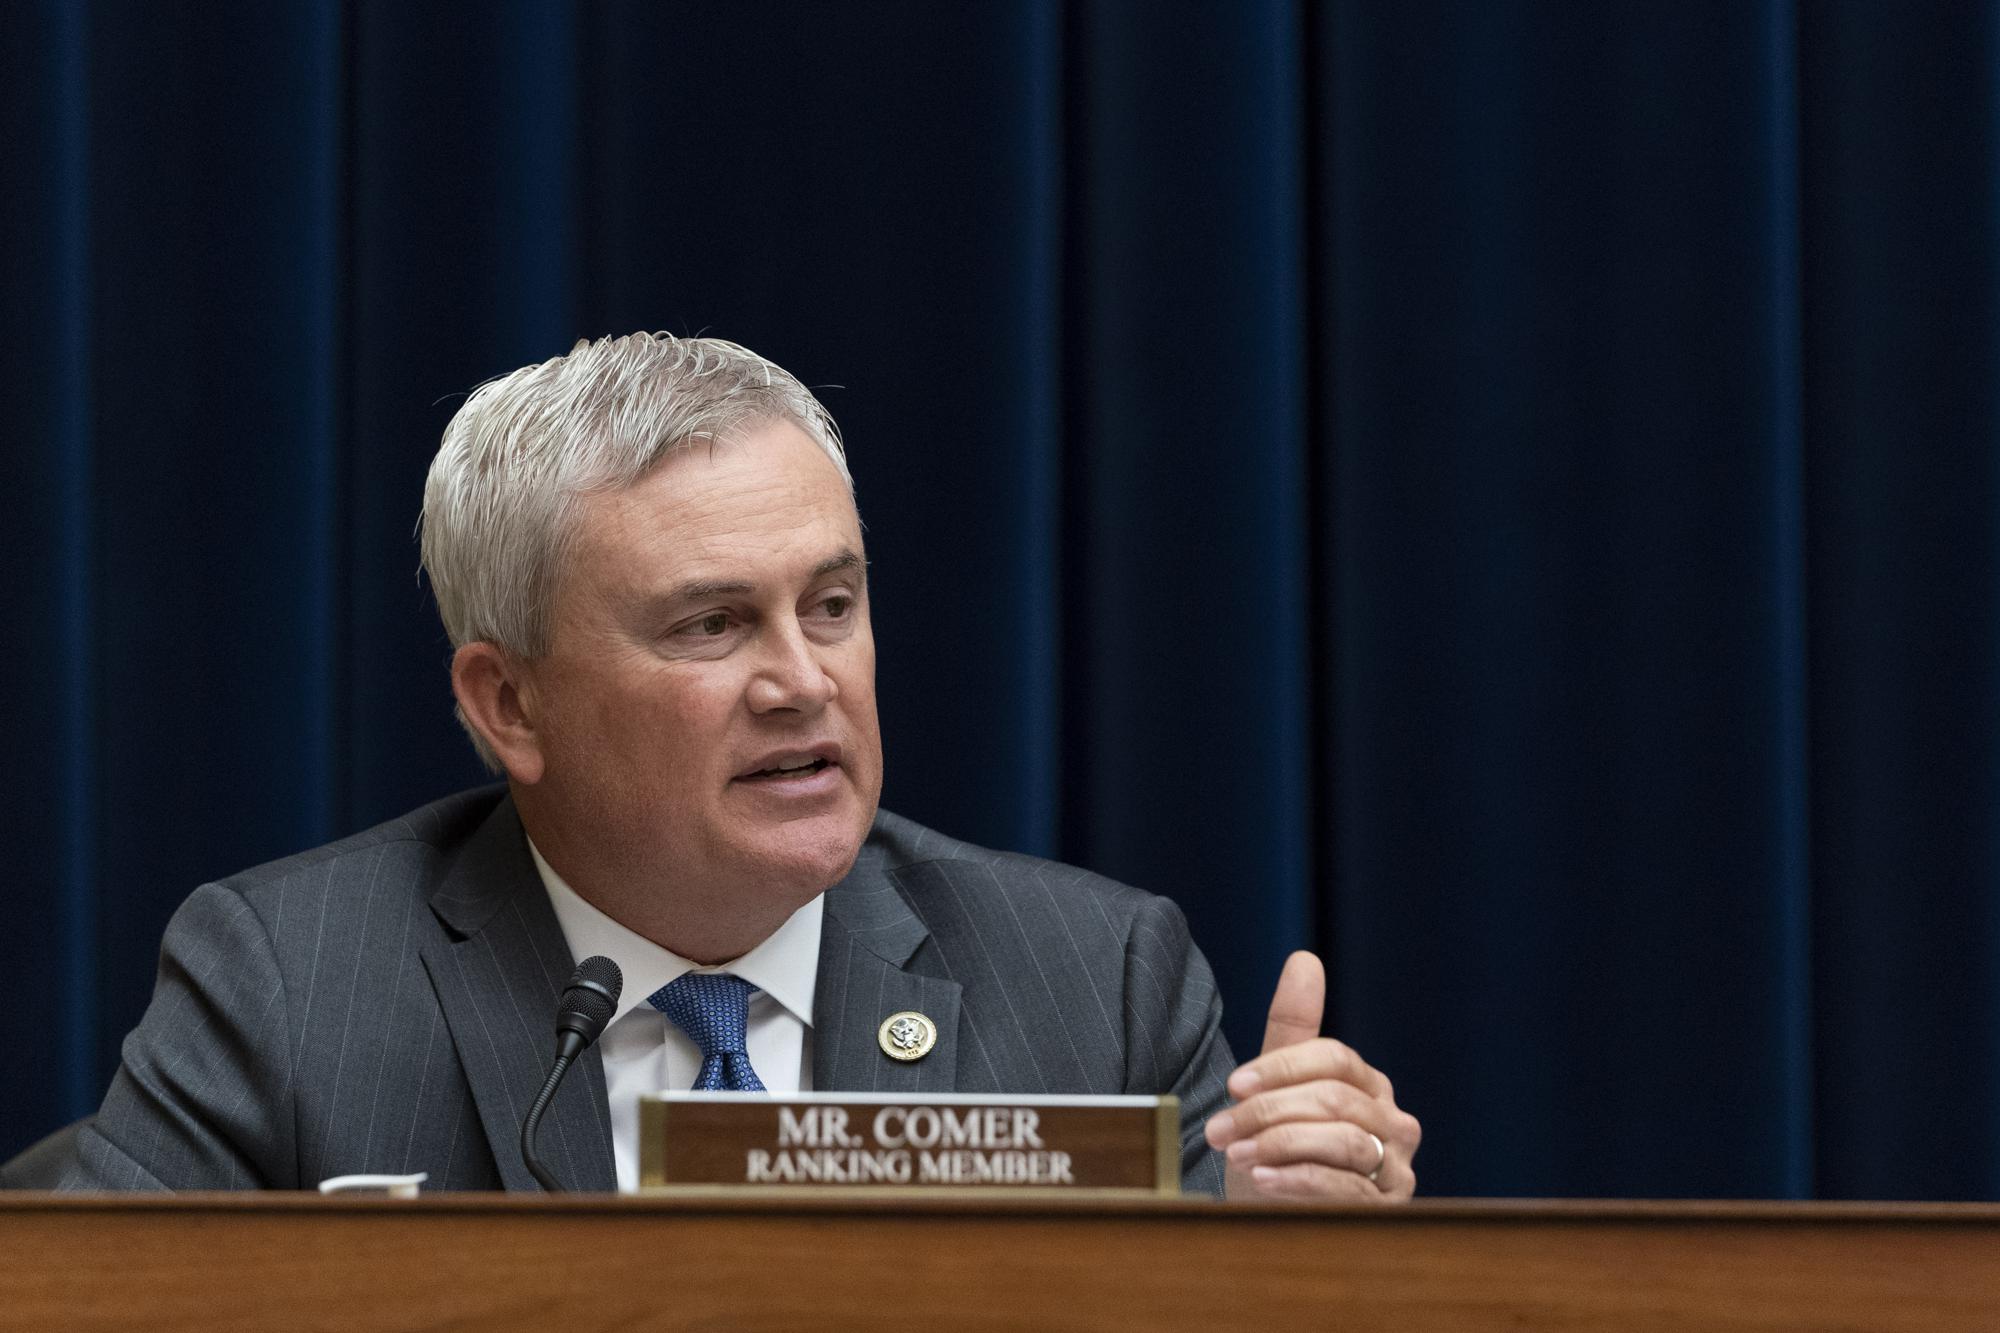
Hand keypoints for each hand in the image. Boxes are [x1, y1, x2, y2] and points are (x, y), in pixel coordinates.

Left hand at [1205, 950, 1420, 1200]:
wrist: (1282, 1221)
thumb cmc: (1281, 1151)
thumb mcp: (1279, 1090)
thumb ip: (1293, 1028)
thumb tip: (1304, 959)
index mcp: (1370, 1085)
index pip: (1335, 1059)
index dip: (1281, 1068)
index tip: (1233, 1084)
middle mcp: (1394, 1123)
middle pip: (1336, 1100)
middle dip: (1270, 1111)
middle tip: (1219, 1128)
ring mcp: (1396, 1169)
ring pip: (1344, 1141)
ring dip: (1279, 1144)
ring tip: (1235, 1153)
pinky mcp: (1387, 1210)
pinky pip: (1345, 1187)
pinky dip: (1298, 1180)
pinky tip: (1259, 1178)